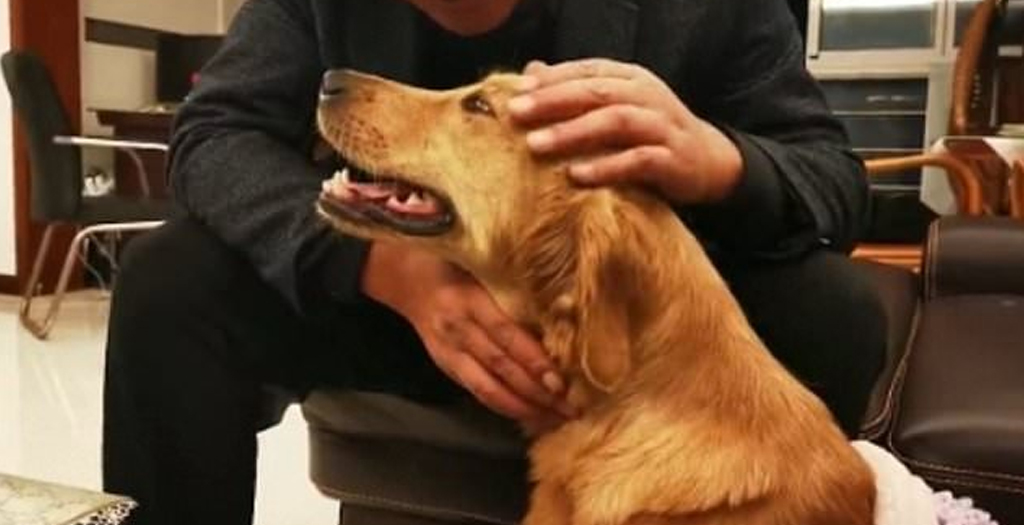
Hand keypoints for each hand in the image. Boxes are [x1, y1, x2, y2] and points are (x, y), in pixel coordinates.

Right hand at [362, 242, 572, 428]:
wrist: (405, 278)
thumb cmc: (455, 265)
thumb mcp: (483, 266)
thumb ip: (514, 290)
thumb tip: (564, 316)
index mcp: (470, 299)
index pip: (506, 335)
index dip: (533, 361)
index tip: (561, 382)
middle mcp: (458, 329)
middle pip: (500, 368)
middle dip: (537, 393)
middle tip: (570, 408)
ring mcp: (449, 352)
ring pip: (487, 389)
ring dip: (523, 409)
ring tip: (555, 419)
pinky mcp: (446, 366)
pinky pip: (477, 392)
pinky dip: (504, 407)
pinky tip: (529, 415)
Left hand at [507, 59, 743, 204]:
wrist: (707, 162)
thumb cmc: (648, 134)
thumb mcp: (614, 106)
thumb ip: (576, 90)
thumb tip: (530, 72)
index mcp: (629, 78)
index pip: (586, 72)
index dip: (550, 80)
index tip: (514, 92)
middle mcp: (646, 96)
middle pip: (596, 92)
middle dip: (552, 101)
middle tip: (516, 113)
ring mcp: (662, 126)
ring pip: (615, 122)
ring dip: (573, 133)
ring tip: (536, 145)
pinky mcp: (672, 160)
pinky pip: (638, 161)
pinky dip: (606, 167)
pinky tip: (577, 175)